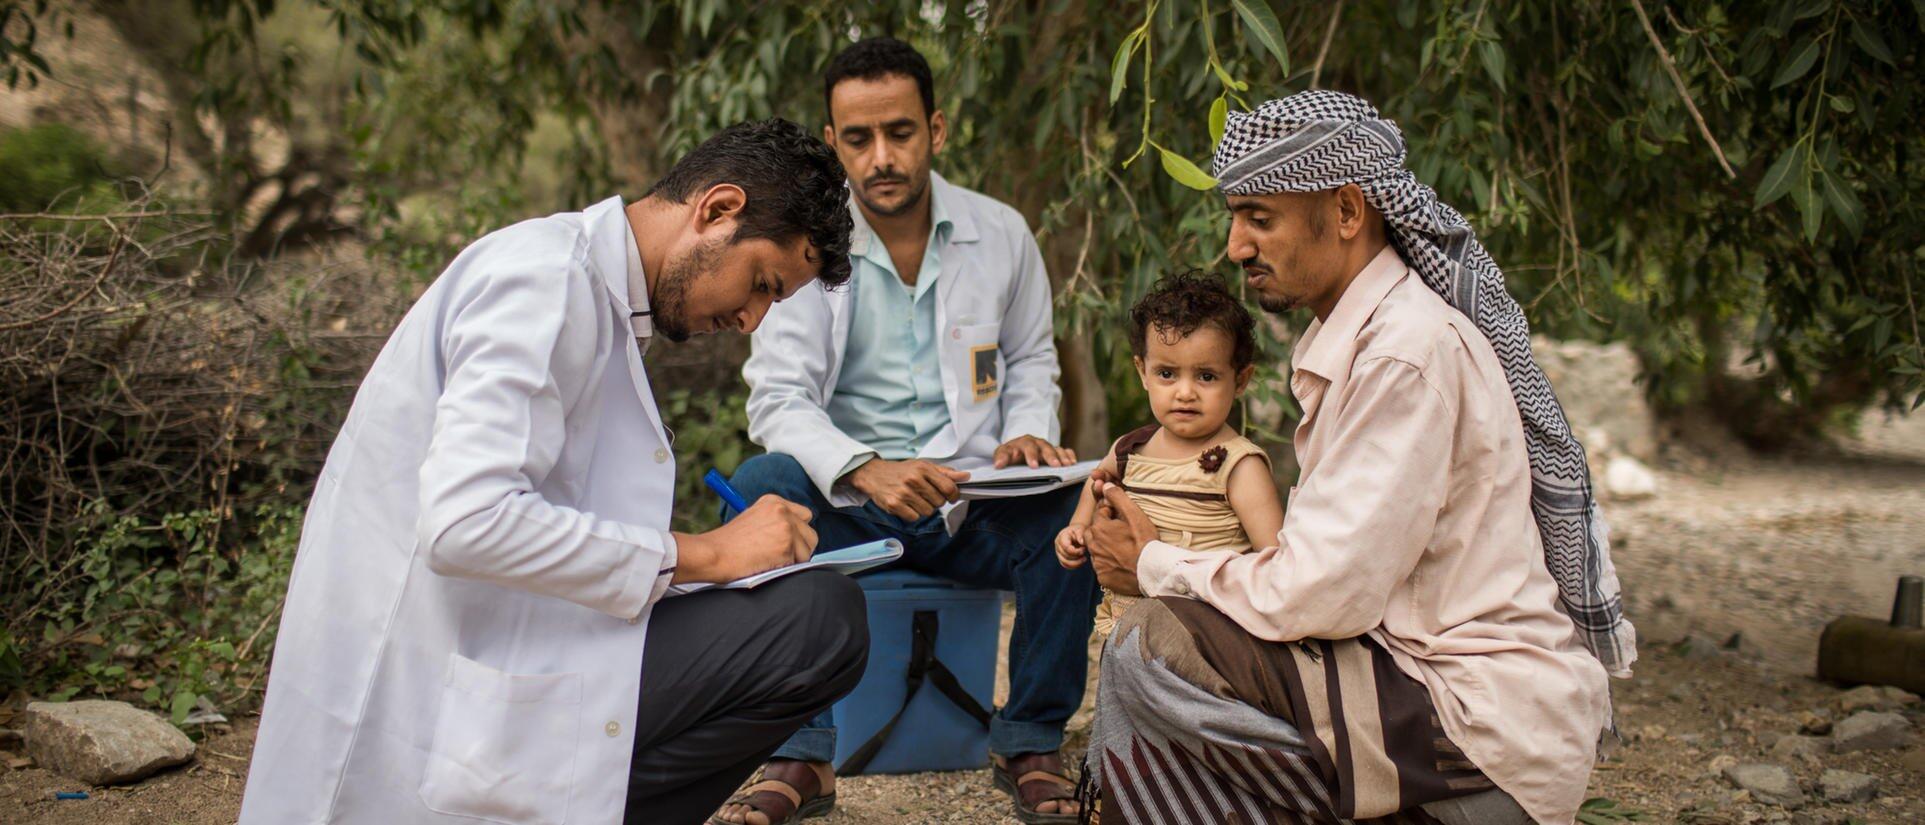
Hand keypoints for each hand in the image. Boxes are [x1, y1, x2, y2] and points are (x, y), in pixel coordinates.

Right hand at [671, 495, 815, 583]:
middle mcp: (783, 510)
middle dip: (800, 548)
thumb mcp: (753, 519)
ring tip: (771, 561)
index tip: (785, 542)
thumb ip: (775, 522)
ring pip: (808, 550)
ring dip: (794, 560)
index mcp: (774, 501)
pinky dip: (786, 568)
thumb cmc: (728, 543)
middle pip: (811, 534)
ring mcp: (786, 528)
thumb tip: (798, 537)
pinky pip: (798, 564)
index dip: (797, 532)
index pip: (805, 516)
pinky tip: (767, 565)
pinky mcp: (787, 546)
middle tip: (780, 556)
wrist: (714, 553)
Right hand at [848, 459, 970, 520]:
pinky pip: (914, 517)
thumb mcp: (923, 466)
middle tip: (926, 495)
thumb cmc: (901, 471)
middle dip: (936, 501)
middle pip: (939, 502)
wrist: (873, 474)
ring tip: (915, 499)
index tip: (951, 496)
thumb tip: (965, 476)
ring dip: (924, 508)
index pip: (949, 487)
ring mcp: (903, 493)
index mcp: (923, 468)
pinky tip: (906, 505)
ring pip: (928, 512)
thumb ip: (945, 472)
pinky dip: (912, 514)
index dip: (953, 495)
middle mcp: (913, 480)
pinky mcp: (894, 505)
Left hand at [993, 435, 1076, 468]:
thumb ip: (1001, 459)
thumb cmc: (1010, 454)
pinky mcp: (1053, 450)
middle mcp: (1035, 442)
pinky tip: (1072, 462)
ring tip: (1067, 465)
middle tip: (1055, 466)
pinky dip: (1068, 455)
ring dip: (1061, 456)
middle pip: (1044, 447)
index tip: (1034, 466)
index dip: (1031, 455)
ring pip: (1055, 448)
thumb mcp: (1003, 455)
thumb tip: (998, 465)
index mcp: (1022, 443)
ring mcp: (1045, 446)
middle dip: (1050, 456)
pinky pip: (1063, 450)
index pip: (1027, 446)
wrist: (1016, 449)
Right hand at [1054, 523, 1089, 568]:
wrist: (1076, 532)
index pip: (1066, 548)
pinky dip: (1074, 566)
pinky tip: (1081, 562)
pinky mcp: (1061, 557)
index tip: (1084, 549)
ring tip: (1084, 559)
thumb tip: (1082, 542)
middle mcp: (1057, 545)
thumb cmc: (1078, 530)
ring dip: (1076, 563)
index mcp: (1061, 537)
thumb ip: (1080, 535)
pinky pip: (1065, 565)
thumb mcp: (1080, 529)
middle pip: (1065, 556)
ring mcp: (1058, 552)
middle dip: (1077, 557)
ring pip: (1065, 563)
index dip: (1076, 551)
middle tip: (1085, 552)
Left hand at [1086, 482, 1158, 595]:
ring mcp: (1097, 563)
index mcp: (1099, 528)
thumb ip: (1118, 497)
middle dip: (1103, 529)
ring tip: (1123, 548)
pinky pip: (1102, 566)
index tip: (1123, 518)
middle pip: (1093, 531)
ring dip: (1105, 546)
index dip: (1111, 513)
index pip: (1099, 514)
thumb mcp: (1134, 515)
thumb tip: (1105, 485)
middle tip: (1121, 533)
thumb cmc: (1144, 542)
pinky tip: (1122, 562)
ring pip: (1096, 549)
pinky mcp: (1102, 577)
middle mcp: (1094, 545)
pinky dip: (1109, 563)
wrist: (1152, 572)